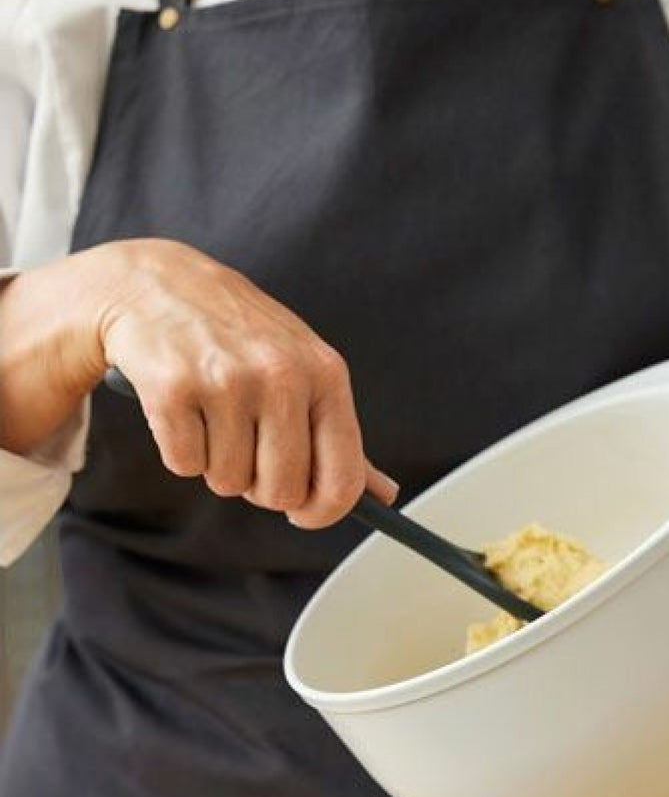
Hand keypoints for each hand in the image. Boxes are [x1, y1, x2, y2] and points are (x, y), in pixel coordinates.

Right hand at [87, 239, 396, 527]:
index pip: (342, 479)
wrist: (157, 284)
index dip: (321, 512)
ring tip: (212, 415)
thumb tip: (383, 495)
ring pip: (228, 482)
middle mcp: (282, 376)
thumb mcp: (303, 368)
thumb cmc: (239, 334)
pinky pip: (184, 465)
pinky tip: (183, 409)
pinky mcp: (173, 389)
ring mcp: (227, 381)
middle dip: (259, 486)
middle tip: (245, 445)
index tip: (304, 513)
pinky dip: (180, 450)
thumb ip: (339, 436)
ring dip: (216, 463)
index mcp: (326, 375)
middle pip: (281, 492)